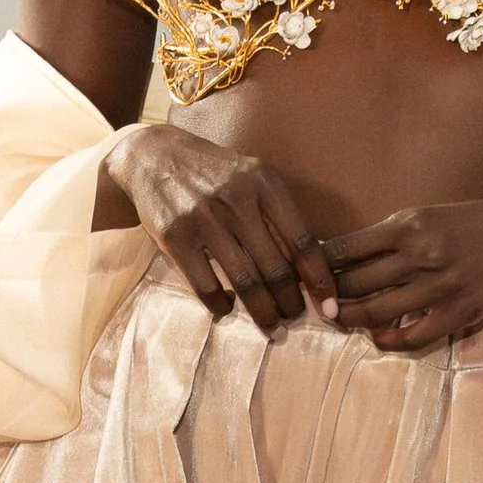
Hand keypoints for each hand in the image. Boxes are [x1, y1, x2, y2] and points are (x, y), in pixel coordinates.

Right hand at [104, 119, 337, 334]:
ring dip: (263, 313)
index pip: (302, 241)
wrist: (154, 155)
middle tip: (295, 318)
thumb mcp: (252, 179)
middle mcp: (236, 198)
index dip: (319, 279)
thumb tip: (308, 270)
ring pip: (245, 282)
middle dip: (290, 303)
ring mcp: (204, 218)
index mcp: (265, 182)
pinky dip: (221, 305)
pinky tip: (228, 308)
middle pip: (276, 268)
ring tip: (272, 327)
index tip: (328, 306)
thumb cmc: (215, 174)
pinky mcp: (175, 236)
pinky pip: (206, 286)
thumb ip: (277, 217)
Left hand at [323, 186, 482, 351]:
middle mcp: (421, 255)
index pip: (346, 249)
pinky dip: (388, 340)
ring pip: (377, 313)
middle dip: (327, 296)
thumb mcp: (428, 214)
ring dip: (350, 319)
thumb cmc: (475, 221)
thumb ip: (390, 236)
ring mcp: (440, 288)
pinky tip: (377, 337)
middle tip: (313, 302)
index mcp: (409, 225)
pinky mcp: (459, 313)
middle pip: (355, 284)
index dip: (318, 264)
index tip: (305, 272)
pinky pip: (413, 337)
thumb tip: (345, 257)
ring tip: (338, 319)